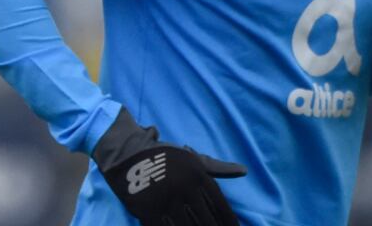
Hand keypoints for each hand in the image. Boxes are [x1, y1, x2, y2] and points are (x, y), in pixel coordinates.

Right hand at [94, 109, 245, 225]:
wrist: (128, 152)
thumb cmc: (163, 156)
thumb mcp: (192, 158)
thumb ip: (218, 168)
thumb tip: (244, 171)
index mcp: (199, 178)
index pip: (221, 208)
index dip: (229, 223)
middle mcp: (186, 191)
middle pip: (207, 222)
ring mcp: (167, 202)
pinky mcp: (149, 210)